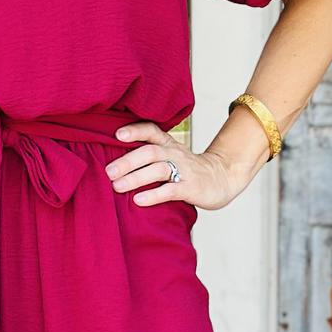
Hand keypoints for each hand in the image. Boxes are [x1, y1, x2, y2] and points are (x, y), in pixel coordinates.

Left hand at [105, 120, 249, 210]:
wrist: (223, 178)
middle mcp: (175, 154)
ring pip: (159, 169)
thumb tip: (114, 162)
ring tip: (117, 186)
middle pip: (150, 152)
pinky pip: (171, 190)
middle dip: (128, 161)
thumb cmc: (188, 169)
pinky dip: (154, 195)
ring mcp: (184, 171)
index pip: (152, 131)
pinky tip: (139, 200)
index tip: (117, 135)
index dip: (135, 130)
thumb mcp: (171, 155)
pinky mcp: (191, 188)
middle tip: (109, 172)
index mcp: (169, 144)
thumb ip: (149, 154)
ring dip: (136, 177)